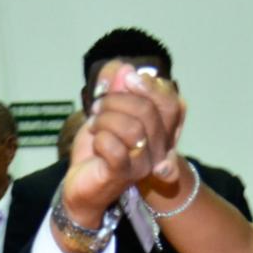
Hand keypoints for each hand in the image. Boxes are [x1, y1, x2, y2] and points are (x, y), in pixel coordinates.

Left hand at [62, 62, 185, 228]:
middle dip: (117, 100)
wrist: (80, 184)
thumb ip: (114, 86)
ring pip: (133, 129)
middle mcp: (159, 149)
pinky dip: (100, 138)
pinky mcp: (123, 175)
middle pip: (150, 112)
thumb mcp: (105, 109)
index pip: (172, 103)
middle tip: (98, 106)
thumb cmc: (98, 148)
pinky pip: (115, 148)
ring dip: (105, 120)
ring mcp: (143, 164)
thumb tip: (123, 68)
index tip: (127, 80)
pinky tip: (95, 142)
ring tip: (94, 125)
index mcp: (161, 132)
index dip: (150, 86)